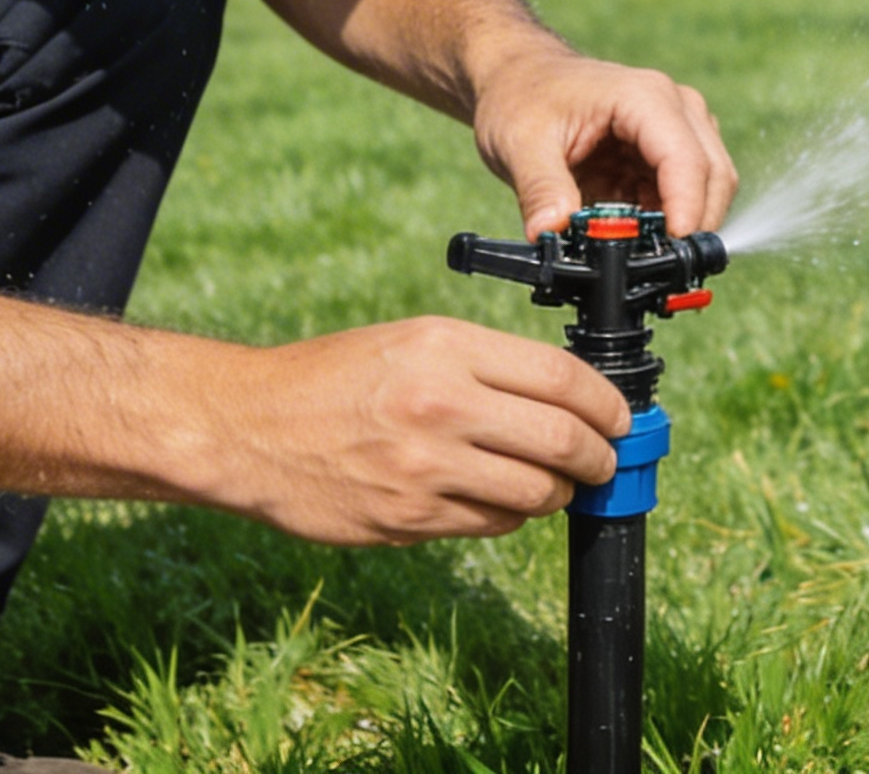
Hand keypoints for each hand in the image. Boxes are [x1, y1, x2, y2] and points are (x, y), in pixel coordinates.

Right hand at [202, 318, 632, 545]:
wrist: (250, 427)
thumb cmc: (332, 378)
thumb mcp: (411, 341)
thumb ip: (485, 364)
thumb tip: (566, 398)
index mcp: (445, 347)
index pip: (562, 378)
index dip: (607, 404)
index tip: (618, 418)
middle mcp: (440, 404)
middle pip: (563, 440)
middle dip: (600, 457)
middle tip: (603, 461)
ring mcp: (425, 467)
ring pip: (536, 493)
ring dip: (559, 493)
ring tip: (554, 484)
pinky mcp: (410, 519)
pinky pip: (492, 525)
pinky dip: (511, 515)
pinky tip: (497, 499)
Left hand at [470, 49, 738, 239]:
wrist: (522, 77)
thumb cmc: (523, 97)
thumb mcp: (521, 143)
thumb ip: (541, 189)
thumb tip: (551, 233)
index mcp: (644, 97)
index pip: (686, 160)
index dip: (686, 209)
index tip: (669, 251)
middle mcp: (675, 108)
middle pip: (713, 176)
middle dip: (693, 225)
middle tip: (655, 268)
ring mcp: (678, 129)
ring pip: (709, 188)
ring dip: (681, 226)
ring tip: (636, 252)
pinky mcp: (667, 153)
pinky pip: (685, 196)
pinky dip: (666, 222)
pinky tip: (633, 236)